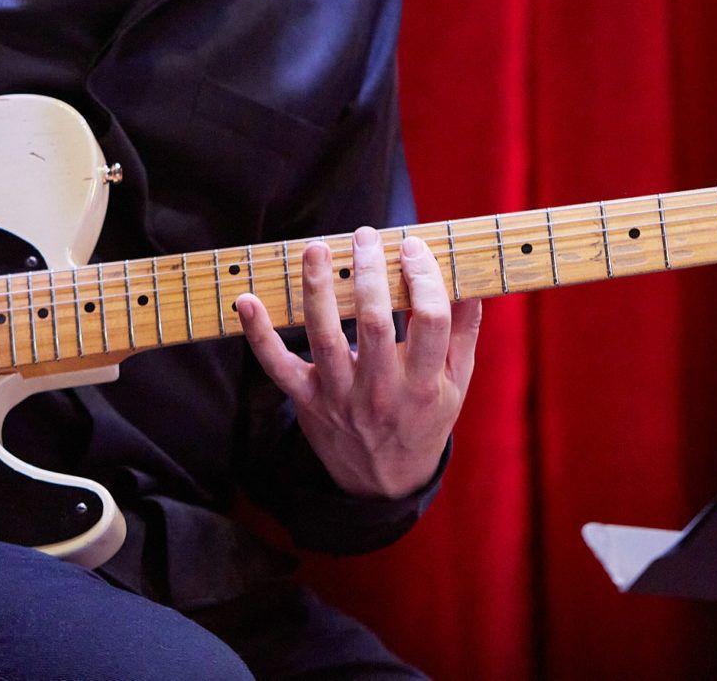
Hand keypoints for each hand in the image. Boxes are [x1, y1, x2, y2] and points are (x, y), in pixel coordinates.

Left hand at [238, 226, 479, 498]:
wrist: (382, 480)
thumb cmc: (423, 420)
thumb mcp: (456, 385)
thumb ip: (462, 333)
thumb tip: (470, 281)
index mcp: (424, 385)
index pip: (429, 321)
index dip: (423, 278)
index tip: (413, 246)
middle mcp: (381, 392)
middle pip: (373, 323)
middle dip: (369, 274)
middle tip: (365, 236)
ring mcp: (340, 396)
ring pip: (324, 336)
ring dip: (317, 290)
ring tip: (315, 250)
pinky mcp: (306, 399)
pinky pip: (277, 366)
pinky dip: (258, 334)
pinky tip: (246, 301)